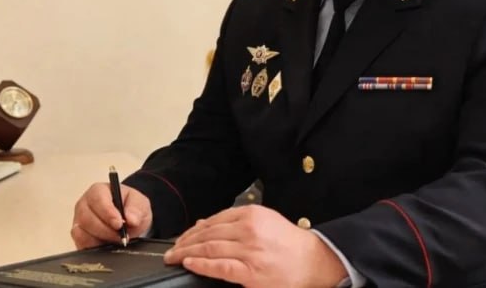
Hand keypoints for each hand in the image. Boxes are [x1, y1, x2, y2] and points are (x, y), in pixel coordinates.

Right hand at [71, 182, 152, 248]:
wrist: (130, 220)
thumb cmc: (130, 207)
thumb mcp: (140, 203)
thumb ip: (136, 208)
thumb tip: (131, 219)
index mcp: (98, 191)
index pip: (97, 199)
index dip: (107, 212)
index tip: (119, 224)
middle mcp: (84, 205)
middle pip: (87, 219)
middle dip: (106, 231)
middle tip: (122, 237)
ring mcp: (79, 221)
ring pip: (82, 234)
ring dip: (100, 240)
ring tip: (116, 241)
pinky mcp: (79, 237)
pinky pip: (81, 245)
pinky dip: (93, 248)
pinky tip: (106, 246)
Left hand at [164, 205, 346, 287]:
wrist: (314, 261)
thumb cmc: (290, 244)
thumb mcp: (264, 222)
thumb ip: (235, 222)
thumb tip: (204, 224)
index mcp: (252, 214)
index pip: (213, 220)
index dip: (192, 230)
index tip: (182, 238)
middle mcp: (249, 230)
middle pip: (207, 234)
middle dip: (185, 243)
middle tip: (171, 251)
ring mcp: (249, 251)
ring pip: (209, 249)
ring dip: (187, 254)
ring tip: (174, 258)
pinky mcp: (250, 271)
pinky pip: (219, 267)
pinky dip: (201, 265)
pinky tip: (189, 264)